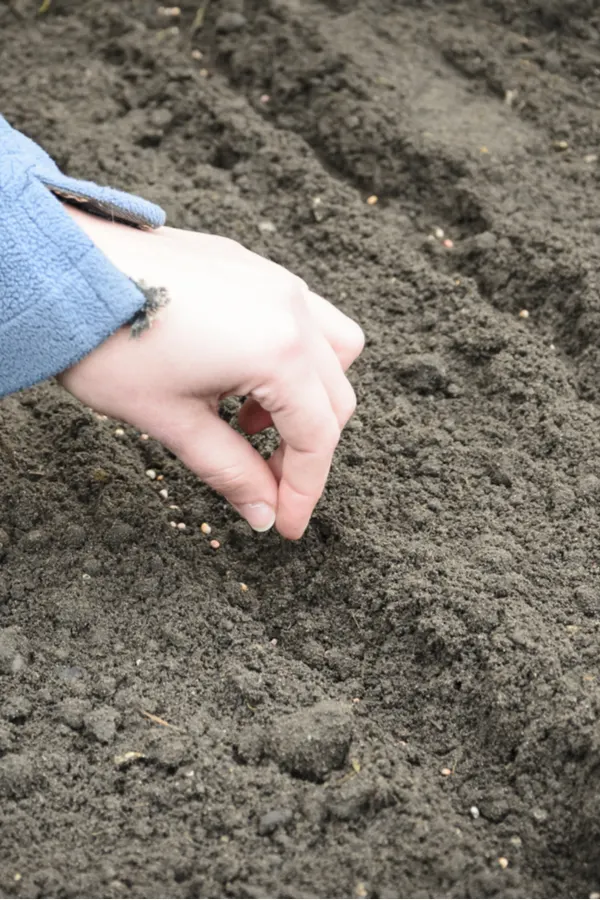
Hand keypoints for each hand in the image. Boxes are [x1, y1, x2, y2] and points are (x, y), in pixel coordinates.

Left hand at [58, 208, 363, 538]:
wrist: (64, 271)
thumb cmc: (109, 341)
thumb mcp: (172, 421)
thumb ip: (230, 471)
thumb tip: (263, 512)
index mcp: (277, 350)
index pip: (316, 436)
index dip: (304, 490)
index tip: (285, 524)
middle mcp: (291, 309)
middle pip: (334, 399)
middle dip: (306, 451)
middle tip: (268, 485)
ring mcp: (276, 281)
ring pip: (334, 352)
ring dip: (309, 399)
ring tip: (252, 422)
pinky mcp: (253, 268)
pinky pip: (304, 318)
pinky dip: (293, 358)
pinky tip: (243, 377)